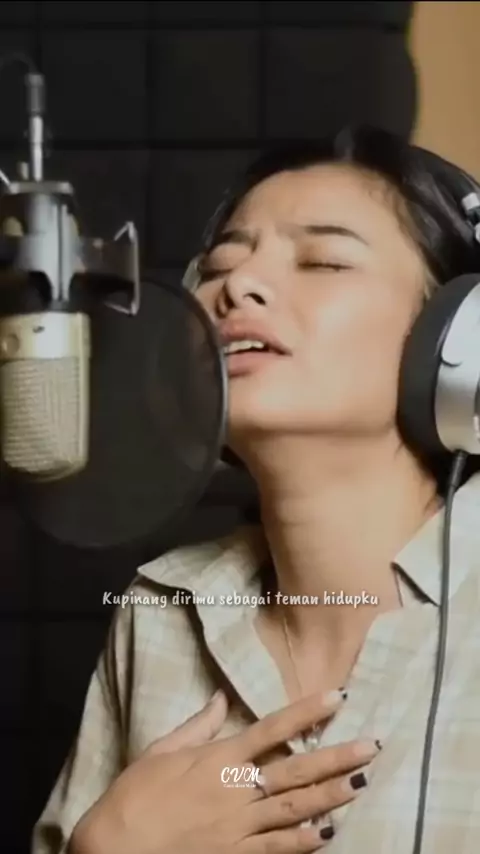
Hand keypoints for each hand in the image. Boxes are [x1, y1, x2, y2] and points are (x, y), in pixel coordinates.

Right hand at [70, 689, 378, 853]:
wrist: (114, 849)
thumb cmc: (134, 795)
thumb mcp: (160, 750)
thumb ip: (197, 726)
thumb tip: (218, 697)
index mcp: (218, 759)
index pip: (271, 728)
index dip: (306, 712)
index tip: (337, 696)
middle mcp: (234, 790)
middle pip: (295, 771)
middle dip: (335, 758)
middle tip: (371, 747)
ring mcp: (236, 827)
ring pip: (294, 809)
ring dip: (331, 796)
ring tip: (361, 784)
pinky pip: (275, 848)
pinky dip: (303, 842)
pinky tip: (329, 834)